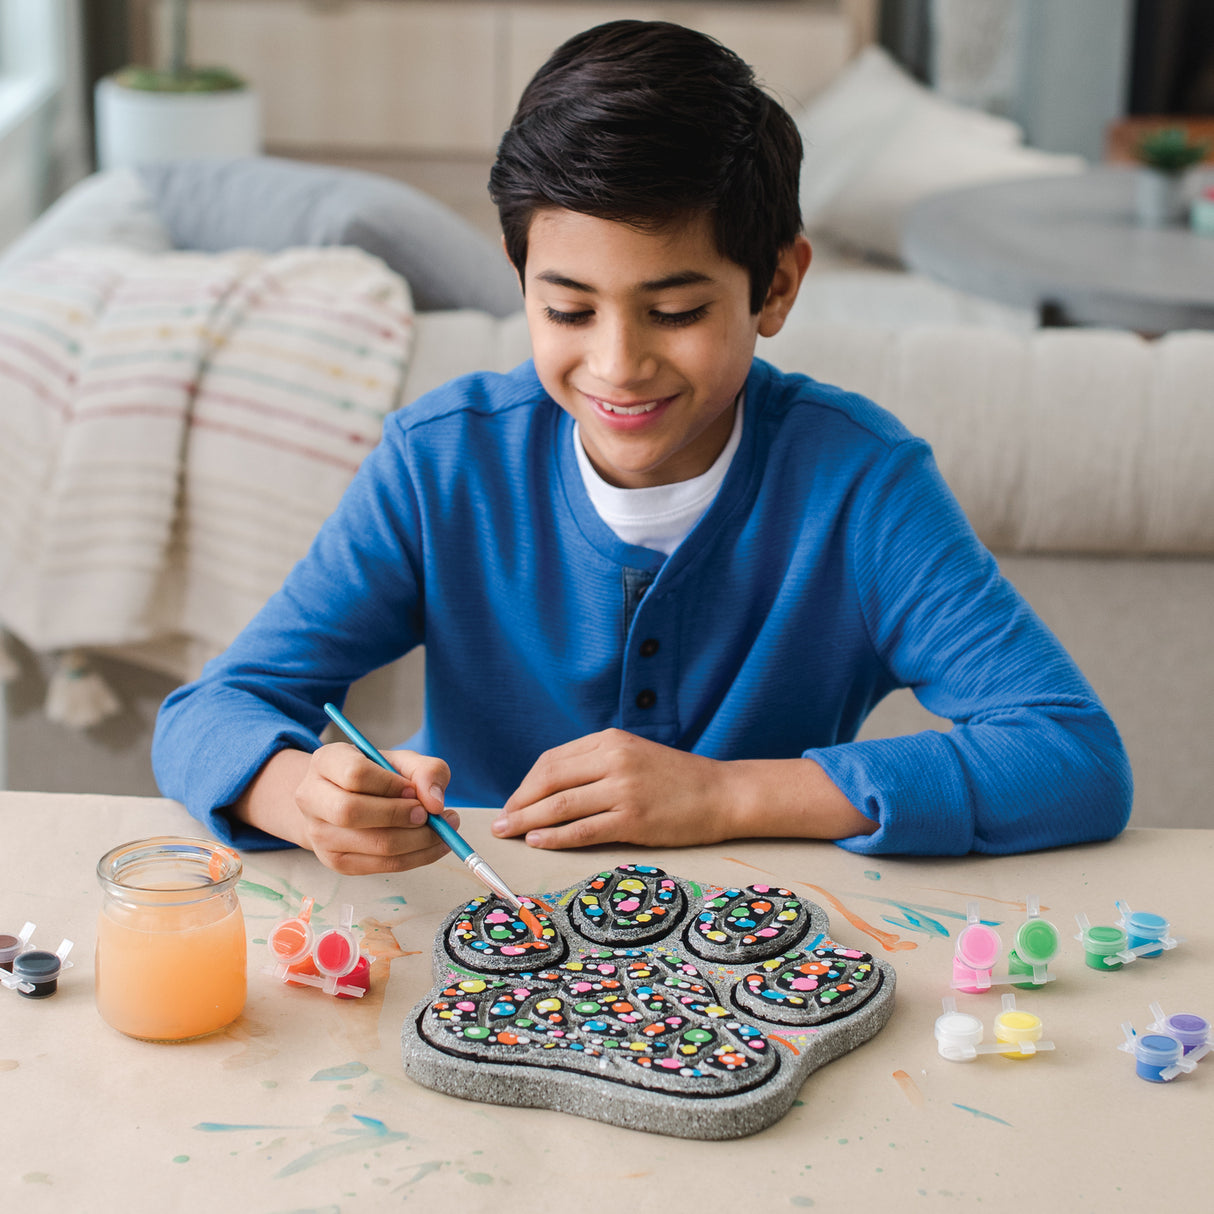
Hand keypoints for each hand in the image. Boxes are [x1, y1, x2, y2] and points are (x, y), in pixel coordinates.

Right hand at [290, 742, 458, 874]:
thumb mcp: (402, 761)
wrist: (344, 801)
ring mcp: (319, 834)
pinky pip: (381, 866)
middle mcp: (312, 797)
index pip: (355, 774)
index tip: (414, 791)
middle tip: (430, 815)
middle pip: (352, 812)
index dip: (390, 785)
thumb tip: (435, 803)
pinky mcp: (336, 862)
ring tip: (443, 830)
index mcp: (326, 761)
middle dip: (400, 816)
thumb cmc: (377, 776)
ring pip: (372, 844)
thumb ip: (426, 771)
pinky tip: (432, 845)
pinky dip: (416, 857)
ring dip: (417, 841)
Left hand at [491, 730, 877, 850]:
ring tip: (510, 833)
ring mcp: (624, 789)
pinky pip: (583, 830)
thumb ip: (596, 765)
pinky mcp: (634, 819)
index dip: (526, 784)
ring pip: (560, 806)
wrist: (723, 794)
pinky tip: (538, 841)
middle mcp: (614, 760)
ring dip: (528, 821)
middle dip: (519, 803)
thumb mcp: (634, 755)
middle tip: (501, 822)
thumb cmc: (676, 779)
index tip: (514, 803)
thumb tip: (549, 789)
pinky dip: (555, 837)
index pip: (552, 760)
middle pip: (549, 781)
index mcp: (610, 740)